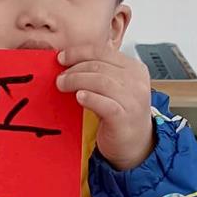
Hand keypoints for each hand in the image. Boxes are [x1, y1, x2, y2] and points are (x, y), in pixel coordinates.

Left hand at [56, 46, 154, 170]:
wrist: (136, 145)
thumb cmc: (121, 115)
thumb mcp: (115, 87)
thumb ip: (100, 72)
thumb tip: (69, 61)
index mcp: (134, 69)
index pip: (104, 51)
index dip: (79, 52)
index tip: (62, 57)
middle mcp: (136, 82)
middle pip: (99, 66)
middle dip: (74, 69)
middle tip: (60, 77)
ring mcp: (133, 100)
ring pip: (101, 81)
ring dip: (76, 81)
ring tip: (62, 85)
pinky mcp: (124, 118)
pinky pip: (105, 104)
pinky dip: (89, 98)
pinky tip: (79, 97)